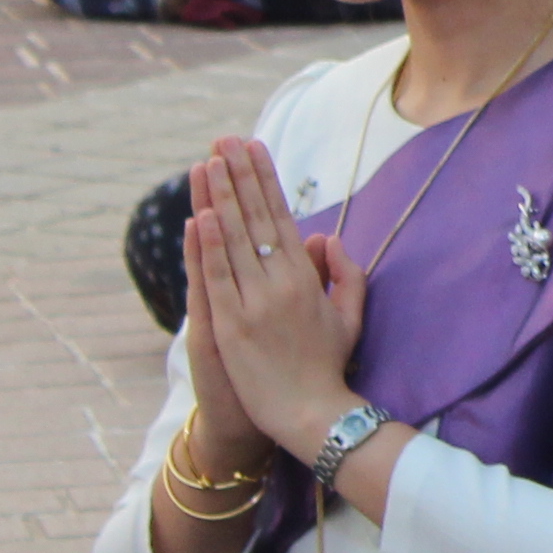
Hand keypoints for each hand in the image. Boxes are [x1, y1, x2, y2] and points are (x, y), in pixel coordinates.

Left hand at [184, 136, 362, 467]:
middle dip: (239, 175)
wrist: (313, 413)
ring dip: (220, 197)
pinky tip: (202, 215)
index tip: (253, 149)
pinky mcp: (230, 325)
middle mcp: (280, 283)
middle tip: (225, 139)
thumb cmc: (329, 366)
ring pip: (233, 240)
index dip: (265, 181)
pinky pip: (217, 277)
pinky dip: (208, 245)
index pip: (281, 217)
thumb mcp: (350, 316)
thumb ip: (344, 274)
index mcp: (306, 278)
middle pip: (255, 218)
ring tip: (208, 162)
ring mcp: (254, 303)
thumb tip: (328, 237)